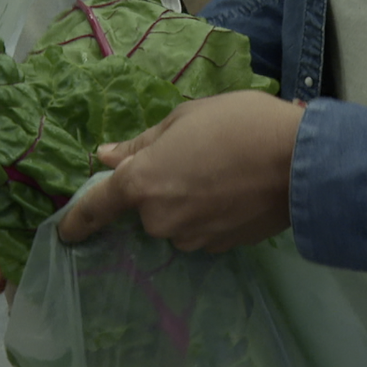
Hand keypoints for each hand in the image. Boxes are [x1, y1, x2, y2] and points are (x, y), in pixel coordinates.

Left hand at [58, 91, 304, 252]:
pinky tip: (236, 191)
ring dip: (187, 202)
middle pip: (145, 210)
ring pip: (175, 222)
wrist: (302, 164)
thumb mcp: (186, 118)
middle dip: (160, 189)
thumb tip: (106, 157)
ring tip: (222, 171)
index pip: (96, 207)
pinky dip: (211, 214)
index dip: (77, 220)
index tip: (64, 232)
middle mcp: (159, 219)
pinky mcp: (221, 248)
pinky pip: (203, 230)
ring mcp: (192, 238)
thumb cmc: (241, 125)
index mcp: (142, 182)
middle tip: (194, 158)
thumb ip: (143, 143)